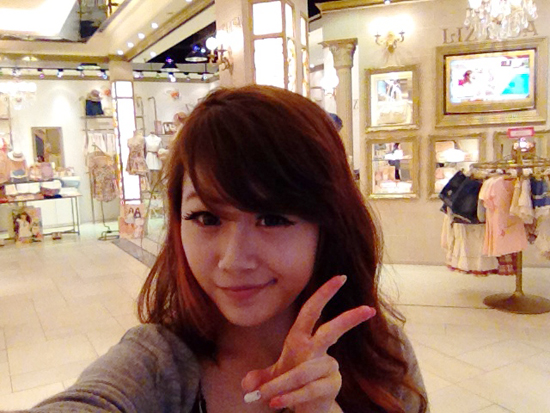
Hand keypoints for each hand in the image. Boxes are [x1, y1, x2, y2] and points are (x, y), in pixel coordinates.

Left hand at [241, 275, 375, 412]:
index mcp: (301, 339)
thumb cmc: (291, 384)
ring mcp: (328, 368)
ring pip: (306, 372)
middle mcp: (317, 350)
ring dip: (282, 385)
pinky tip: (277, 404)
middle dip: (348, 319)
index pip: (312, 311)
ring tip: (265, 398)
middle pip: (331, 332)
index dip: (324, 294)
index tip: (340, 277)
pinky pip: (308, 390)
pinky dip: (290, 397)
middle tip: (367, 309)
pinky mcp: (331, 386)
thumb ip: (261, 377)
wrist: (306, 408)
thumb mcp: (273, 377)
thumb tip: (247, 383)